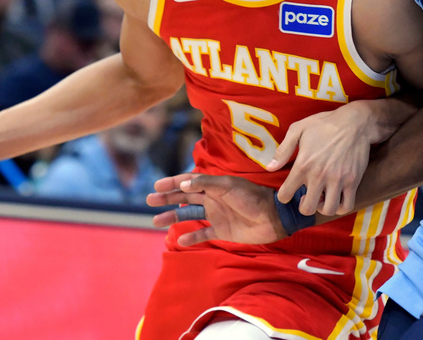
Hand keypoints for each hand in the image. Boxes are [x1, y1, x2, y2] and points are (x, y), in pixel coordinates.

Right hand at [147, 173, 285, 246]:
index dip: (172, 183)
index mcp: (214, 185)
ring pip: (189, 215)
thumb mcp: (229, 186)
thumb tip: (183, 183)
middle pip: (185, 197)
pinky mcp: (222, 231)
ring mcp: (216, 215)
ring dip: (173, 217)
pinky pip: (202, 234)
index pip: (188, 182)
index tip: (156, 186)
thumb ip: (206, 183)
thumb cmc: (252, 197)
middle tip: (150, 201)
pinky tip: (180, 240)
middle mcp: (212, 198)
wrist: (273, 217)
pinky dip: (191, 237)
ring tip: (156, 221)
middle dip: (167, 199)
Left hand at [267, 103, 373, 216]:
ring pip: (328, 210)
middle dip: (303, 206)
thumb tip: (269, 168)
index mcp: (302, 164)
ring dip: (322, 208)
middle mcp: (319, 176)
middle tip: (306, 197)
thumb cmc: (324, 124)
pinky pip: (347, 206)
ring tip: (322, 198)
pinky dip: (341, 207)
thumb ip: (283, 150)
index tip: (288, 193)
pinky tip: (337, 197)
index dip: (284, 196)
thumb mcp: (298, 129)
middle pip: (307, 208)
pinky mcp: (353, 181)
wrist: (354, 123)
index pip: (286, 194)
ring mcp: (337, 180)